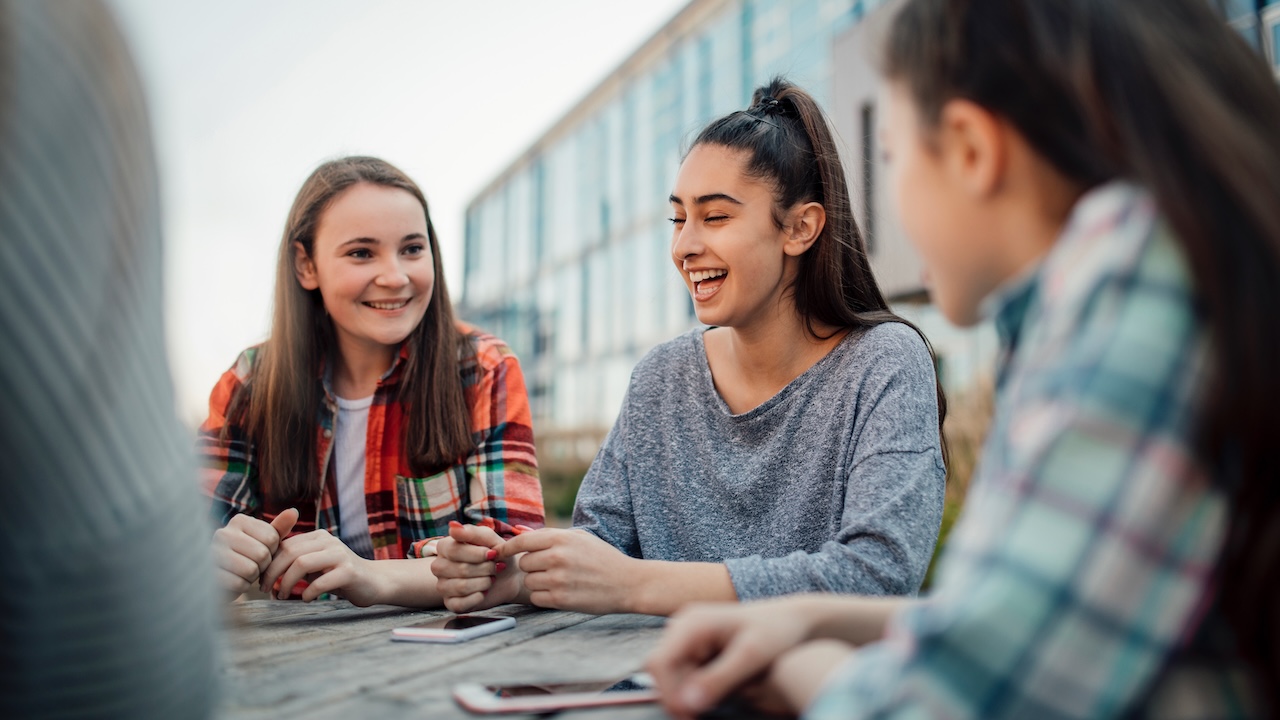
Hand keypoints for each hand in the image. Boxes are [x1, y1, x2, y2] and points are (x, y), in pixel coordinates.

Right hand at [211, 509, 297, 597]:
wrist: (222, 580)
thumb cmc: (247, 557)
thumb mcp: (264, 541)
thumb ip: (279, 528)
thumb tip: (294, 511)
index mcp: (239, 521)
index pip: (272, 537)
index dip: (272, 551)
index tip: (260, 553)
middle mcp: (223, 533)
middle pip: (263, 554)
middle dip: (263, 566)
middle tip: (252, 565)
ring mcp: (213, 553)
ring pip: (251, 569)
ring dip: (252, 577)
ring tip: (243, 573)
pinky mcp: (210, 573)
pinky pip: (239, 583)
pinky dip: (242, 586)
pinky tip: (235, 581)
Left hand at [258, 529, 382, 605]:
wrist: (373, 582)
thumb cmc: (339, 576)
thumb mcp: (316, 564)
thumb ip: (296, 562)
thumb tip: (266, 572)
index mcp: (318, 537)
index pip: (285, 545)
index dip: (269, 564)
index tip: (262, 581)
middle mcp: (329, 541)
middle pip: (290, 553)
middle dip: (273, 573)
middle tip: (266, 590)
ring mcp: (340, 555)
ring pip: (302, 564)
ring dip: (287, 583)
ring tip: (282, 596)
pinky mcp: (349, 571)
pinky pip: (321, 582)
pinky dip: (308, 593)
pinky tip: (306, 599)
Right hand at [431, 521, 519, 611]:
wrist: (509, 575)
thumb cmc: (496, 553)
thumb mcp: (489, 539)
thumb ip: (472, 533)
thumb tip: (453, 526)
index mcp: (444, 547)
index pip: (455, 551)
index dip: (477, 554)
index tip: (493, 553)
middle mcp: (439, 566)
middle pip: (460, 570)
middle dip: (485, 569)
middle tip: (495, 567)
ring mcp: (443, 586)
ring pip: (461, 587)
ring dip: (484, 583)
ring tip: (491, 578)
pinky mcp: (450, 603)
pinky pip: (460, 604)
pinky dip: (478, 598)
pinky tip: (484, 592)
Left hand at [498, 528, 637, 613]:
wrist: (627, 583)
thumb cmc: (602, 558)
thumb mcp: (579, 538)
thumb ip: (549, 536)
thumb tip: (518, 533)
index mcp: (561, 539)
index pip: (521, 541)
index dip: (506, 547)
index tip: (498, 553)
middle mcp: (557, 557)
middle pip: (523, 563)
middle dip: (532, 566)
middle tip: (550, 568)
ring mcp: (558, 579)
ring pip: (528, 581)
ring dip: (538, 582)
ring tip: (558, 580)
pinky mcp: (561, 599)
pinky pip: (536, 598)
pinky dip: (544, 597)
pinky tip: (560, 592)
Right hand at [645, 597, 825, 718]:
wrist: (794, 620)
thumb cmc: (777, 632)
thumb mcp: (752, 657)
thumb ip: (719, 679)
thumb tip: (686, 703)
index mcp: (693, 622)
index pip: (661, 663)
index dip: (668, 694)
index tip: (688, 717)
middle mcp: (684, 626)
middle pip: (662, 671)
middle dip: (677, 697)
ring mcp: (689, 636)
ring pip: (672, 675)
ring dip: (686, 694)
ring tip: (712, 708)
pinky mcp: (697, 647)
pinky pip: (685, 674)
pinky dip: (695, 690)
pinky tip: (716, 696)